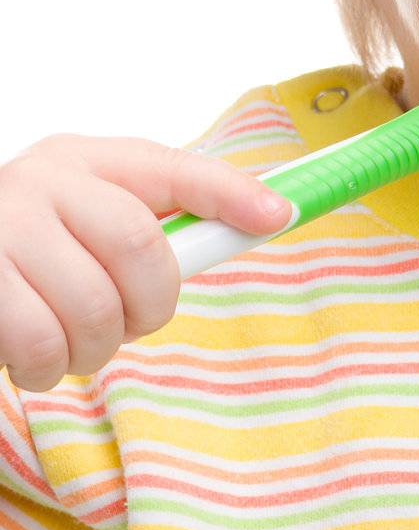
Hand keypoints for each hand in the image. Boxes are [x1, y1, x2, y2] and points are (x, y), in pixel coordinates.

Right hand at [0, 133, 290, 389]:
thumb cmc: (31, 244)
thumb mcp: (86, 211)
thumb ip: (154, 217)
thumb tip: (264, 218)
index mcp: (86, 159)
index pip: (172, 167)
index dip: (231, 192)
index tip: (279, 217)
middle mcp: (43, 181)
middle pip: (140, 244)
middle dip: (153, 302)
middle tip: (135, 321)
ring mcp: (4, 230)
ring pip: (93, 306)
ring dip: (99, 346)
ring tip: (80, 343)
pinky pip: (39, 344)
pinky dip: (50, 369)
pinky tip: (40, 357)